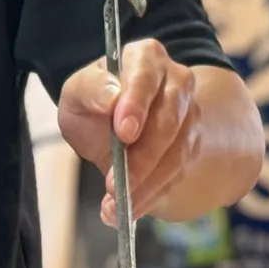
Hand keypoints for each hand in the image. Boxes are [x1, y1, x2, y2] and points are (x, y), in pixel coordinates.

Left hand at [57, 38, 199, 224]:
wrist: (108, 128)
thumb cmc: (92, 103)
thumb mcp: (76, 94)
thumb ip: (90, 90)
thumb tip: (112, 97)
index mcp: (145, 57)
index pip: (145, 77)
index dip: (136, 105)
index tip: (123, 133)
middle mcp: (175, 81)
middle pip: (168, 120)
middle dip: (141, 157)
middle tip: (114, 184)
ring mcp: (189, 113)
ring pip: (177, 152)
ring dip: (147, 183)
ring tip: (117, 205)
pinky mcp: (192, 144)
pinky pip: (178, 173)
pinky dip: (152, 195)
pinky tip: (128, 210)